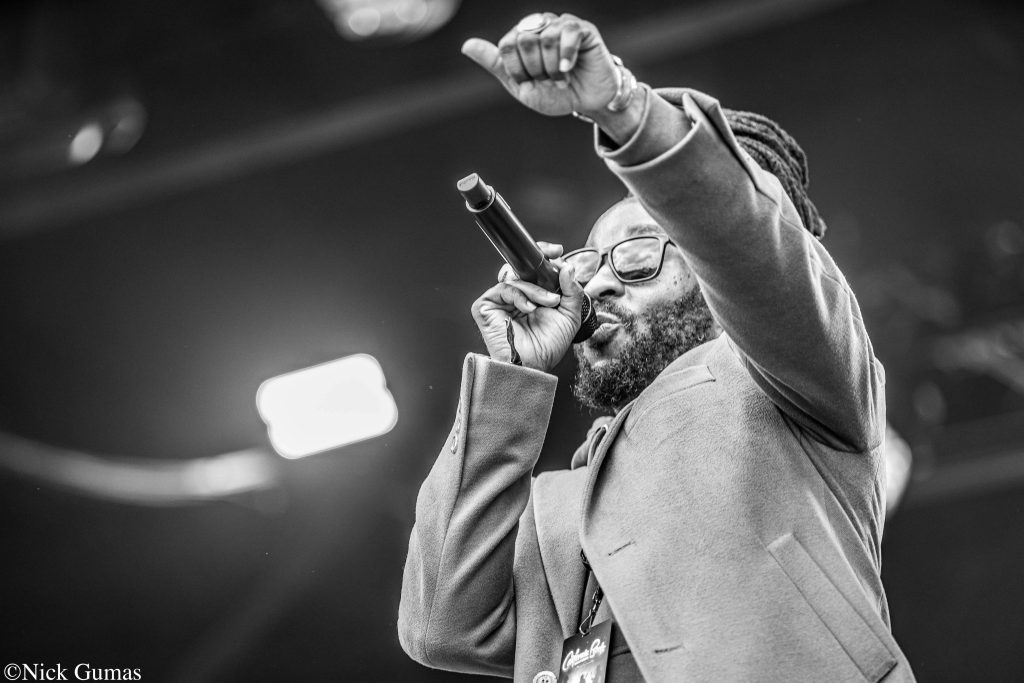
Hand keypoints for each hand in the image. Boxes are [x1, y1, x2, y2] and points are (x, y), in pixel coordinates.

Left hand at [461, 13, 619, 119]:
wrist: (588, 104)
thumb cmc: (556, 94)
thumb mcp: (521, 84)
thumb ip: (496, 64)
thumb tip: (466, 45)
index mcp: (522, 37)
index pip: (506, 45)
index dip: (516, 69)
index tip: (530, 82)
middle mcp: (540, 26)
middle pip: (523, 39)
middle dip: (534, 68)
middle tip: (547, 80)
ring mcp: (562, 25)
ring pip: (545, 37)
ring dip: (551, 67)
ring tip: (560, 78)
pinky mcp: (583, 30)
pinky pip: (568, 33)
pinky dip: (565, 56)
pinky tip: (567, 70)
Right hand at [471, 242, 584, 372]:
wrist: (533, 366)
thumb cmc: (547, 347)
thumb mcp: (570, 316)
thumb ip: (572, 290)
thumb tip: (567, 267)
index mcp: (533, 295)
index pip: (534, 268)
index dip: (543, 256)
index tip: (557, 252)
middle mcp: (516, 295)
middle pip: (522, 266)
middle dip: (539, 262)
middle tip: (553, 264)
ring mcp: (500, 300)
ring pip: (516, 278)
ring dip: (536, 289)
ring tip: (548, 303)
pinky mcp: (486, 306)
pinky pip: (503, 288)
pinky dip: (520, 296)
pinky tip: (530, 309)